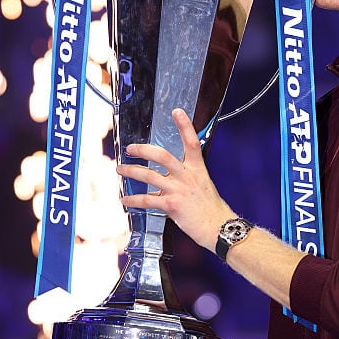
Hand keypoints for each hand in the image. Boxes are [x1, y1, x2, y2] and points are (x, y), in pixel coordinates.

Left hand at [116, 108, 232, 249]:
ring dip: (131, 172)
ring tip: (120, 170)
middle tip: (130, 148)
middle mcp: (187, 176)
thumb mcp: (202, 185)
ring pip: (150, 176)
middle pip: (163, 156)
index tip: (177, 111)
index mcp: (197, 169)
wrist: (219, 227)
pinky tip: (125, 199)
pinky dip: (133, 200)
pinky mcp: (172, 205)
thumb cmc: (211, 209)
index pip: (192, 142)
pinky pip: (147, 200)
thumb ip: (186, 177)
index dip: (185, 125)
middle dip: (143, 150)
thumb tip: (168, 178)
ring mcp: (179, 190)